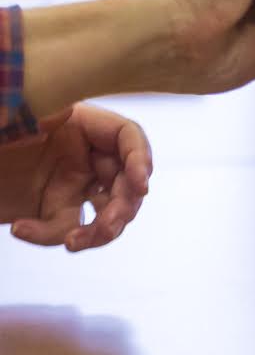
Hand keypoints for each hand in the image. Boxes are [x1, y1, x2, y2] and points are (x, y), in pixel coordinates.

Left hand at [0, 104, 150, 251]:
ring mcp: (67, 183)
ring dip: (98, 232)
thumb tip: (66, 111)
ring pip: (104, 212)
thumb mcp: (13, 117)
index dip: (140, 159)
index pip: (127, 137)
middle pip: (124, 181)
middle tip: (106, 226)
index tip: (139, 185)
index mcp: (78, 123)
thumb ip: (43, 111)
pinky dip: (49, 236)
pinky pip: (66, 227)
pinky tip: (21, 230)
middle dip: (122, 207)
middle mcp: (80, 153)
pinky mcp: (50, 210)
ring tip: (73, 243)